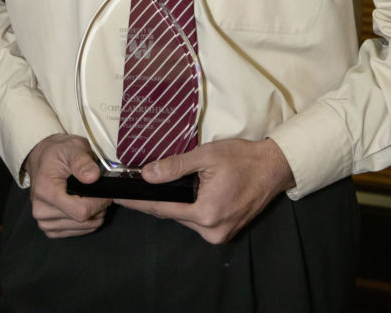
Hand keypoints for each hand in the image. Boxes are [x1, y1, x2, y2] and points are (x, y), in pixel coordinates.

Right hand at [24, 133, 110, 237]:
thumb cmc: (59, 152)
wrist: (43, 159)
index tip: (107, 193)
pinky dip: (86, 223)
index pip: (79, 211)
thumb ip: (83, 161)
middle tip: (104, 194)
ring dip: (94, 217)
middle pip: (81, 221)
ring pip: (80, 229)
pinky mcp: (49, 229)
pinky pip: (74, 233)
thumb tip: (93, 177)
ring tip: (96, 199)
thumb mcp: (73, 148)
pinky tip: (87, 208)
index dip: (98, 204)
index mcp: (46, 191)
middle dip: (98, 209)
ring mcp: (44, 222)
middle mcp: (41, 211)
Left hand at [115, 137, 294, 244]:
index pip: (162, 208)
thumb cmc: (241, 158)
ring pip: (183, 218)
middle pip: (172, 214)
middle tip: (133, 185)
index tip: (118, 196)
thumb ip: (175, 166)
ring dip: (173, 203)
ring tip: (157, 185)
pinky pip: (196, 219)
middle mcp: (211, 230)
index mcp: (205, 213)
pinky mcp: (224, 232)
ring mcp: (219, 234)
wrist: (272, 168)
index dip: (139, 202)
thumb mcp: (206, 156)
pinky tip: (182, 192)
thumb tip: (146, 175)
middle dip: (154, 200)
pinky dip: (188, 207)